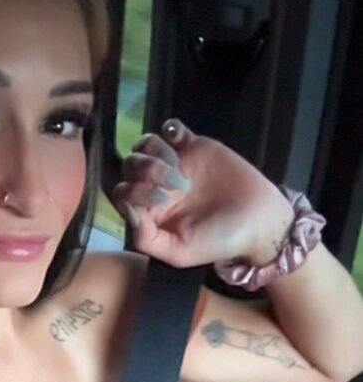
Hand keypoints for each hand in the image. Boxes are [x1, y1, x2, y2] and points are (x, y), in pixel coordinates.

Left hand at [110, 120, 295, 267]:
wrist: (258, 221)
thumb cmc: (218, 241)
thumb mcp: (179, 253)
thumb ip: (146, 239)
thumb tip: (128, 211)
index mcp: (149, 213)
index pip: (122, 194)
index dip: (133, 193)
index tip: (161, 201)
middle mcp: (156, 187)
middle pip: (129, 166)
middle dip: (144, 171)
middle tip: (175, 185)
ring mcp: (173, 164)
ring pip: (144, 145)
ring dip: (154, 151)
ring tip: (179, 167)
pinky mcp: (193, 145)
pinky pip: (170, 128)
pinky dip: (170, 129)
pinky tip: (182, 141)